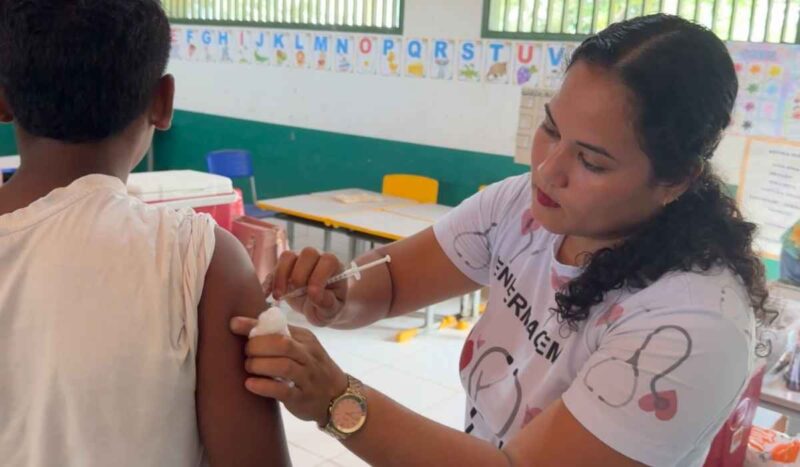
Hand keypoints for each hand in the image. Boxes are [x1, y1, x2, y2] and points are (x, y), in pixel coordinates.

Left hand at [230, 317, 348, 425]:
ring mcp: (307, 377)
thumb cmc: (311, 369)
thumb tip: (240, 323)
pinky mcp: (303, 398)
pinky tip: (250, 384)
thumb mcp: (300, 349)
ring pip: (284, 366)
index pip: (279, 326)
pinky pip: (283, 391)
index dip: (254, 326)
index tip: (233, 324)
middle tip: (246, 352)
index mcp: (306, 339)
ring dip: (260, 365)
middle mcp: (309, 356)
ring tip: (249, 367)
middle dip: (258, 346)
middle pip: (282, 344)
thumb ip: (276, 337)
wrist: (337, 396)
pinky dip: (264, 386)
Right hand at [271, 248, 346, 326]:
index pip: (328, 261)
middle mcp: (317, 258)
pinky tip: (267, 295)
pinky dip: (269, 281)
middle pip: (307, 254)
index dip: (319, 276)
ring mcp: (299, 260)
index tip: (312, 294)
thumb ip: (327, 303)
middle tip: (295, 294)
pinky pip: (274, 268)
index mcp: (334, 266)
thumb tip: (314, 294)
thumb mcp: (332, 310)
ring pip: (288, 256)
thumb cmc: (329, 306)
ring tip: (279, 296)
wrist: (318, 308)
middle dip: (299, 275)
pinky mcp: (284, 268)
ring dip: (281, 276)